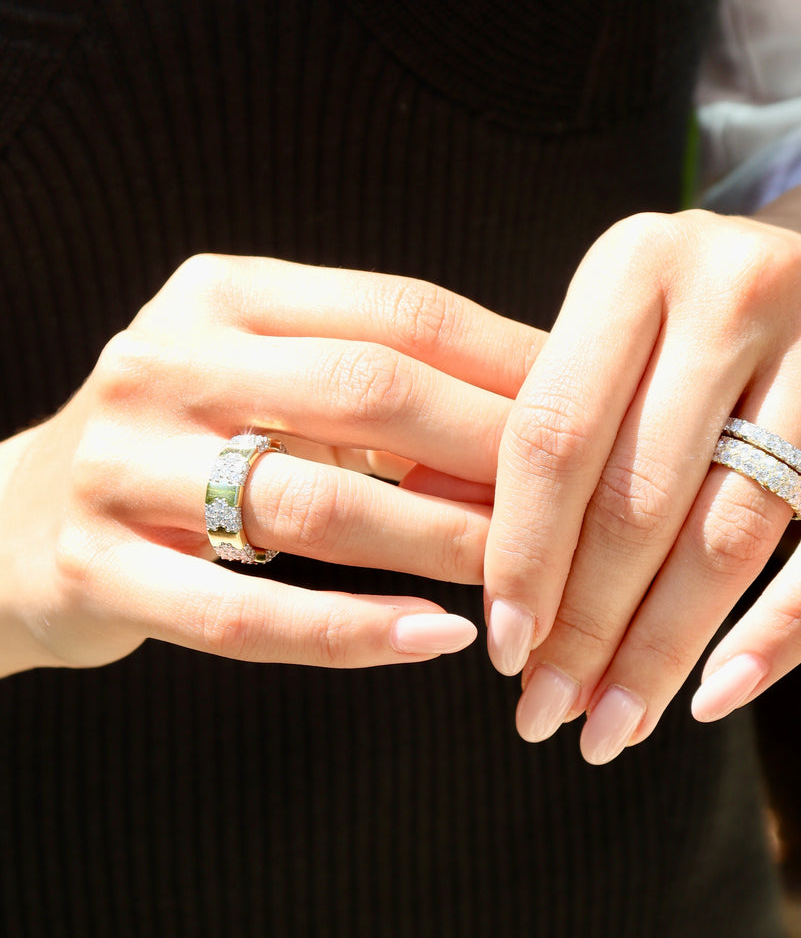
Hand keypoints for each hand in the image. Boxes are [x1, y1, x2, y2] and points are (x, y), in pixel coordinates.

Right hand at [0, 255, 542, 676]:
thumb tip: (547, 417)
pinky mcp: (94, 567)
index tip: (604, 409)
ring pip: (314, 505)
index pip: (400, 312)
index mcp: (224, 295)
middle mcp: (164, 360)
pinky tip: (432, 642)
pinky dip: (348, 631)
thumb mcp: (263, 379)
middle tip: (589, 504)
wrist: (9, 522)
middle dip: (493, 450)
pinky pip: (241, 612)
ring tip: (528, 582)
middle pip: (369, 394)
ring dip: (438, 544)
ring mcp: (121, 464)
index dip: (512, 361)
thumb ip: (377, 386)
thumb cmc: (185, 442)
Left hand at [482, 177, 800, 761]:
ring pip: (737, 529)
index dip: (522, 552)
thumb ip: (539, 425)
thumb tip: (432, 534)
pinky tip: (719, 694)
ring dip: (666, 648)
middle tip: (547, 712)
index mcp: (638, 261)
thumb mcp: (614, 336)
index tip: (501, 648)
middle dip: (586, 622)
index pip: (558, 432)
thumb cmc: (697, 325)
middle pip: (643, 494)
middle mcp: (740, 283)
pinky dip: (783, 634)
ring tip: (614, 722)